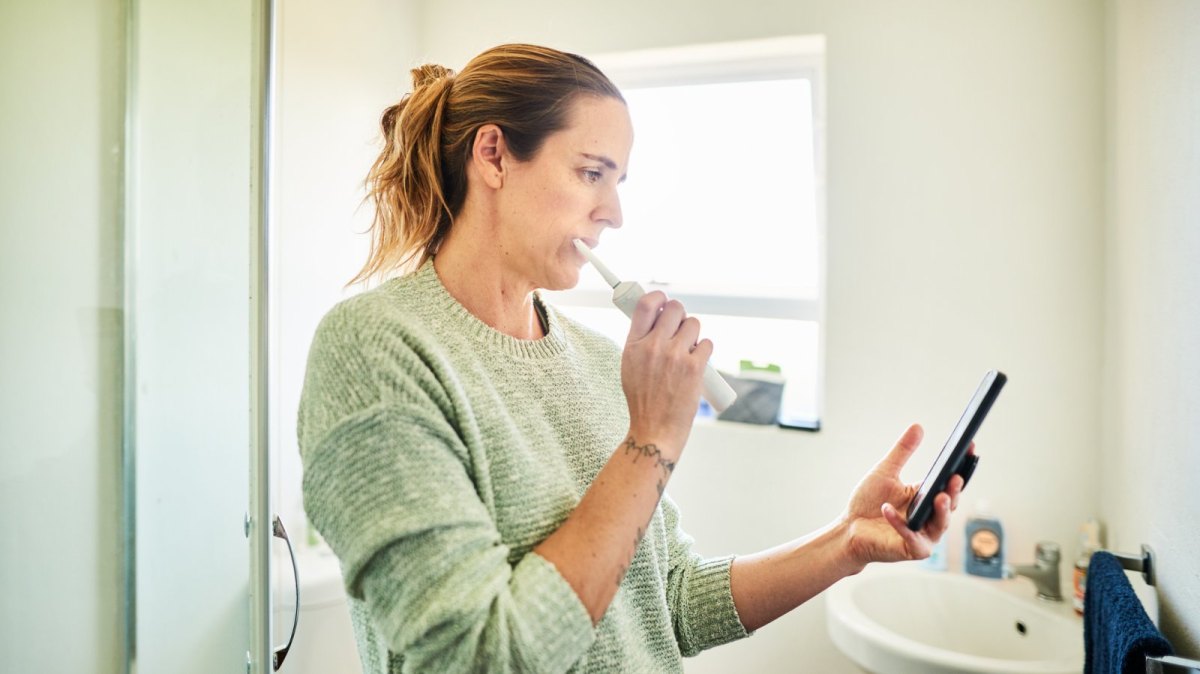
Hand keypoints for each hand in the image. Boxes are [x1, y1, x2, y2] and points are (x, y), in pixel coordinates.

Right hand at [620, 290, 711, 454]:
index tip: (664, 300)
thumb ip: (640, 342)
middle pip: (674, 308)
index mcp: (633, 345)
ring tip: (687, 350)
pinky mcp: (694, 367)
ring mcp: (675, 356)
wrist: (655, 429)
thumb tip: (657, 317)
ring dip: (694, 333)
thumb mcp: (629, 367)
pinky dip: (704, 350)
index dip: (659, 296)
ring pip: (694, 323)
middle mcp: (653, 346)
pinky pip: (707, 343)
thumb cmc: (643, 401)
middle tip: (679, 328)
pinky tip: (697, 362)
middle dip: (680, 314)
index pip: (645, 304)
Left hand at [840, 424, 967, 567]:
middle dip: (954, 491)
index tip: (969, 447)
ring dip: (941, 511)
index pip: (950, 481)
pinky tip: (888, 510)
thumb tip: (918, 426)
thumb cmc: (868, 502)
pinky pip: (911, 536)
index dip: (961, 466)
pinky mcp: (912, 549)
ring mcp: (924, 534)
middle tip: (955, 478)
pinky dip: (900, 524)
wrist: (849, 528)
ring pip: (940, 524)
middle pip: (949, 503)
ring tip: (939, 497)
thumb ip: (903, 451)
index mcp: (927, 496)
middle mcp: (931, 516)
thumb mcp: (885, 472)